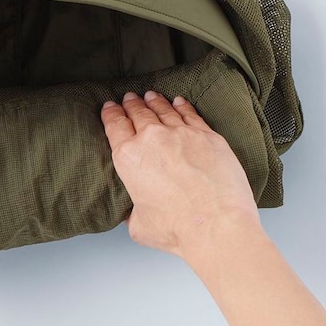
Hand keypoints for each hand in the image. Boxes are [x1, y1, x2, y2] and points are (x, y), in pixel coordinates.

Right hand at [100, 90, 262, 263]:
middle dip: (131, 104)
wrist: (216, 225)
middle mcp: (152, 139)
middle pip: (138, 113)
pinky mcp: (207, 136)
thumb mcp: (139, 225)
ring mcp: (181, 134)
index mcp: (129, 157)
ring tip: (150, 96)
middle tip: (129, 98)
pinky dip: (182, 106)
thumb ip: (133, 212)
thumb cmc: (177, 229)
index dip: (110, 114)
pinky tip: (179, 102)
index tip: (109, 107)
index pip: (115, 126)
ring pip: (163, 110)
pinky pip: (190, 114)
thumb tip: (136, 213)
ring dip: (155, 102)